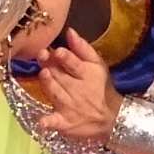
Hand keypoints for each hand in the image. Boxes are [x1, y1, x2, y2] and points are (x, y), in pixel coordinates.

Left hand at [31, 29, 120, 143]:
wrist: (112, 117)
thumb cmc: (100, 86)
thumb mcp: (98, 65)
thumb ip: (83, 48)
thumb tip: (69, 31)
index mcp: (86, 74)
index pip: (74, 64)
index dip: (65, 57)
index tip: (57, 51)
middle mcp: (77, 90)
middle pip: (59, 76)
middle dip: (50, 66)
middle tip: (42, 55)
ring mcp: (69, 107)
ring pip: (55, 93)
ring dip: (49, 85)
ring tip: (43, 74)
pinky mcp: (64, 123)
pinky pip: (55, 122)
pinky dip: (49, 123)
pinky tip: (43, 122)